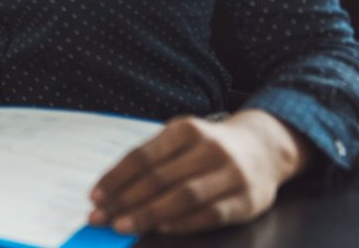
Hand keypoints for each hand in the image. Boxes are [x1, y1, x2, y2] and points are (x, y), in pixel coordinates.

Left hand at [89, 109, 312, 234]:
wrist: (263, 149)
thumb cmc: (208, 147)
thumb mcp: (181, 139)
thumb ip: (152, 160)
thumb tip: (112, 190)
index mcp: (186, 129)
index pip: (143, 156)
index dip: (116, 178)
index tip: (95, 196)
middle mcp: (210, 149)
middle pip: (159, 178)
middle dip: (125, 200)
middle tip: (99, 217)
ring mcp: (231, 175)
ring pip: (183, 197)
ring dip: (148, 214)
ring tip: (123, 225)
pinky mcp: (248, 200)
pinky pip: (210, 215)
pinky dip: (183, 223)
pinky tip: (161, 229)